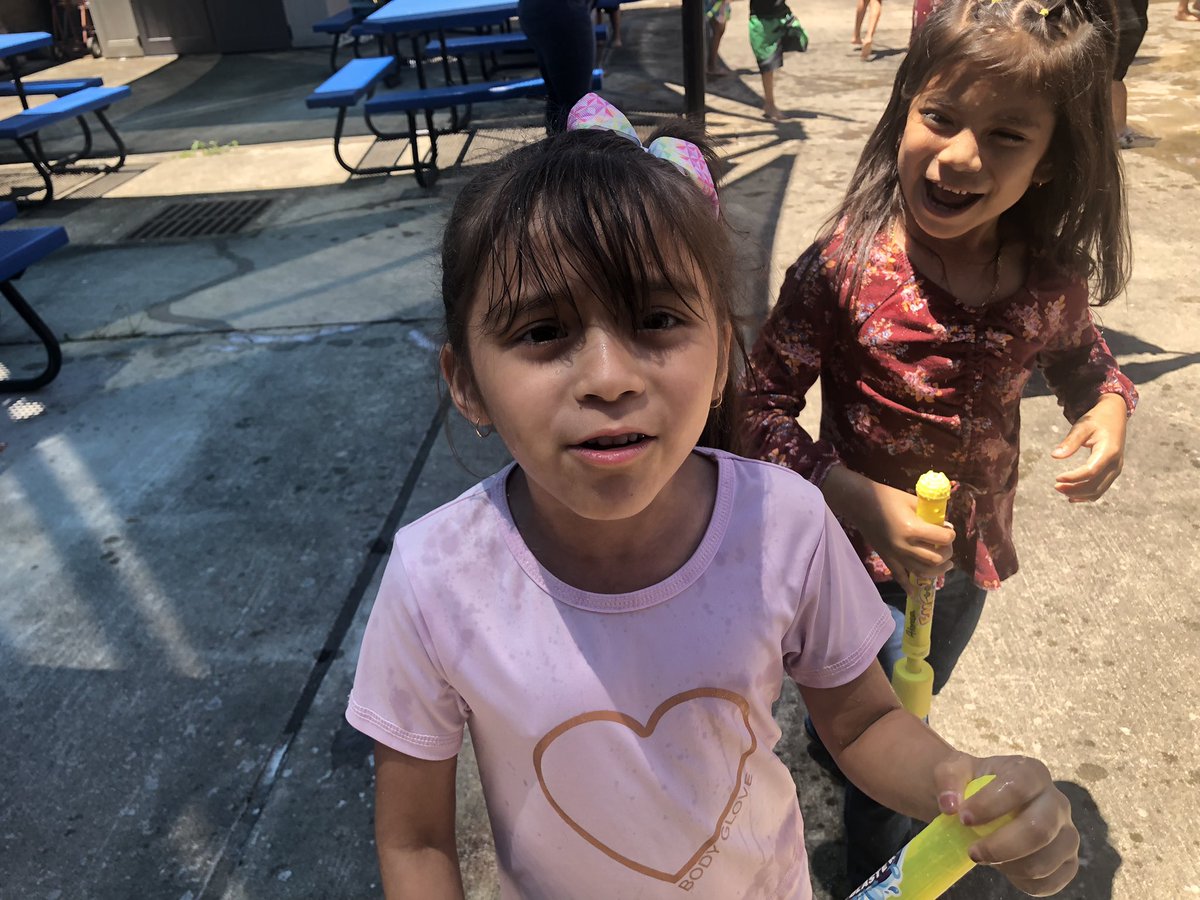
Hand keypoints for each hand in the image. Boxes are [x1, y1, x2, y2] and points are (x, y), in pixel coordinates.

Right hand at [856, 479, 954, 588]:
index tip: (948, 531)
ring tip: (945, 565)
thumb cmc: (888, 498)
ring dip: (937, 571)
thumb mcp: (913, 501)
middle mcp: (905, 546)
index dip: (950, 535)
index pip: (943, 538)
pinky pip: (899, 577)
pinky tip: (915, 592)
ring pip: (922, 572)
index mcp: (912, 529)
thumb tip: (944, 527)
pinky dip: (908, 587)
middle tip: (946, 546)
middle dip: (947, 553)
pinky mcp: (887, 558)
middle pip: (935, 559)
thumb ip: (929, 515)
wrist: (861, 503)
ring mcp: (895, 555)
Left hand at [935, 754, 1078, 895]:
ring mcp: (1067, 833)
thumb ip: (948, 778)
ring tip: (987, 858)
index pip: (1018, 787)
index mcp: (1032, 773)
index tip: (963, 819)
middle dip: (1002, 846)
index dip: (990, 805)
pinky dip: (1025, 882)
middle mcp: (1057, 801)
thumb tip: (950, 805)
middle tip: (972, 852)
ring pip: (1047, 860)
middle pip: (1040, 829)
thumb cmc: (974, 784)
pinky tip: (1005, 868)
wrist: (988, 803)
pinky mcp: (1068, 861)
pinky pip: (1053, 881)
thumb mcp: (955, 770)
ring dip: (1010, 866)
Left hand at [1051, 393, 1127, 502]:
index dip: (1073, 477)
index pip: (1091, 471)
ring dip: (1080, 494)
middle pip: (1096, 485)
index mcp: (1109, 451)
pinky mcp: (1113, 471)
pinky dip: (1087, 495)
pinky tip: (1072, 496)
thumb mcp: (1082, 426)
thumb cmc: (1097, 419)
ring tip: (1061, 490)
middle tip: (1055, 486)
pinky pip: (1102, 489)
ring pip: (1099, 490)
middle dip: (1075, 489)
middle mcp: (1116, 463)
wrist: (1115, 416)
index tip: (1056, 478)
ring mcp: (1116, 469)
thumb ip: (1070, 442)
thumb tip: (1054, 456)